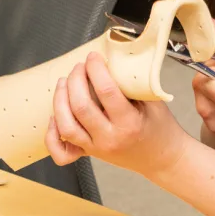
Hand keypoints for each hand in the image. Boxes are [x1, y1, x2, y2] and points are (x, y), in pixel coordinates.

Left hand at [45, 52, 187, 176]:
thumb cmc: (160, 127)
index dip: (96, 69)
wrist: (162, 158)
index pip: (106, 91)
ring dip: (60, 100)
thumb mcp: (155, 102)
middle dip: (75, 80)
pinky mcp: (89, 153)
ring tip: (64, 82)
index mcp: (129, 123)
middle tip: (79, 66)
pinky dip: (52, 133)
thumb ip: (135, 85)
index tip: (94, 57)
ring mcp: (97, 148)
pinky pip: (62, 151)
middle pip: (81, 106)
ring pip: (66, 126)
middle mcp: (110, 138)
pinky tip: (55, 115)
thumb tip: (113, 62)